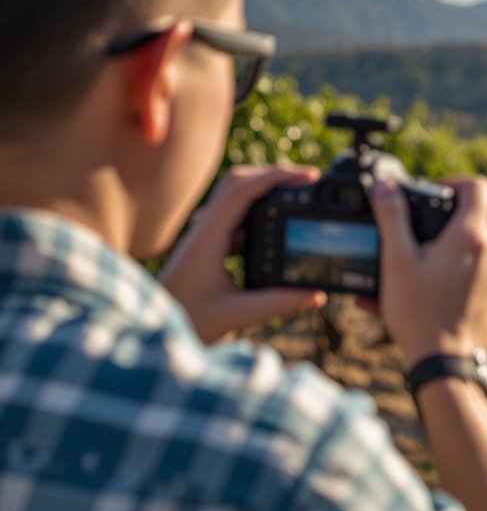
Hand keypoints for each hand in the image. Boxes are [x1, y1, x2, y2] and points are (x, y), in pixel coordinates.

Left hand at [159, 165, 326, 343]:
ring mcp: (202, 237)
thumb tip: (315, 294)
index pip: (243, 191)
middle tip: (306, 183)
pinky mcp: (205, 248)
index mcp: (207, 239)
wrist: (146, 334)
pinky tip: (271, 237)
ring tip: (294, 200)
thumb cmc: (183, 323)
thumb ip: (277, 304)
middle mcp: (203, 231)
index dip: (277, 177)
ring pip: (235, 200)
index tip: (308, 178)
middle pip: (238, 183)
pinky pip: (233, 221)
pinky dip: (256, 218)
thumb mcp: (235, 315)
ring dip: (264, 194)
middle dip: (274, 176)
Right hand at [359, 176, 486, 368]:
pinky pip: (477, 280)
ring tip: (414, 277)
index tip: (435, 193)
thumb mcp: (396, 261)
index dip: (456, 182)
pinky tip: (429, 296)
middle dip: (442, 228)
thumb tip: (385, 186)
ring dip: (446, 257)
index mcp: (471, 236)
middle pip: (472, 223)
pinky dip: (456, 281)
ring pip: (472, 254)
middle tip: (413, 244)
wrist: (444, 364)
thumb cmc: (419, 312)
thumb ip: (391, 217)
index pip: (478, 187)